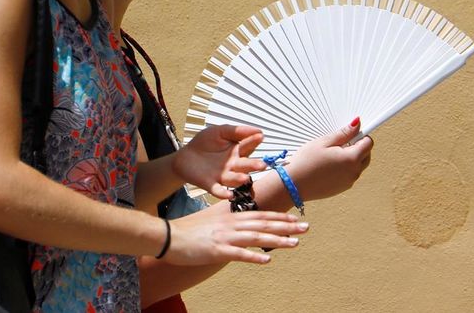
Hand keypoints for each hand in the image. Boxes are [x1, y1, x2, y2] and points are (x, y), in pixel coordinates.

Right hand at [162, 210, 308, 264]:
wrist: (168, 237)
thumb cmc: (190, 231)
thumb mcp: (213, 222)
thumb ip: (230, 222)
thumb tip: (245, 225)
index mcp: (230, 216)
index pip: (260, 215)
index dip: (279, 217)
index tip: (296, 219)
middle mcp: (231, 224)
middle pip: (263, 223)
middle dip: (286, 225)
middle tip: (306, 227)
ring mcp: (225, 237)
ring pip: (256, 237)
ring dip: (277, 240)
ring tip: (295, 243)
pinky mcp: (217, 250)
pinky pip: (238, 254)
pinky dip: (253, 256)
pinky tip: (267, 259)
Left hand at [173, 125, 266, 198]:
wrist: (185, 157)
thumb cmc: (204, 143)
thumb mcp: (219, 132)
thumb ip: (236, 131)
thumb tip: (258, 130)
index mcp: (237, 151)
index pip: (248, 146)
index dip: (253, 141)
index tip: (260, 136)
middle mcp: (234, 165)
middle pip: (246, 165)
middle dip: (254, 165)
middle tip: (262, 165)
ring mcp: (223, 176)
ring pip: (234, 179)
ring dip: (239, 179)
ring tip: (244, 177)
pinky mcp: (212, 185)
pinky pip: (219, 190)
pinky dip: (224, 193)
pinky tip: (229, 194)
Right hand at [283, 117, 373, 201]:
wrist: (293, 185)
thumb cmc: (306, 162)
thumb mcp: (324, 142)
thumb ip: (344, 133)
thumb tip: (357, 125)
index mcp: (352, 159)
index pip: (369, 143)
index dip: (361, 135)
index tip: (351, 133)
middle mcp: (354, 172)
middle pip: (366, 155)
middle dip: (358, 147)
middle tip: (340, 143)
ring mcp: (348, 182)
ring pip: (358, 166)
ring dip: (351, 158)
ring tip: (331, 155)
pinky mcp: (342, 188)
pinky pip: (350, 175)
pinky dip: (345, 168)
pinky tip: (328, 165)